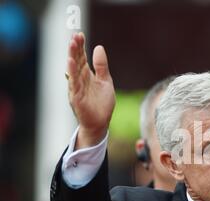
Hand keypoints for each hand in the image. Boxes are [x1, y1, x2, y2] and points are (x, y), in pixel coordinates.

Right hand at [67, 32, 114, 148]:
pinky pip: (74, 84)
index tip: (79, 34)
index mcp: (86, 75)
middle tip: (75, 36)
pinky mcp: (76, 98)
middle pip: (76, 61)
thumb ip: (102, 66)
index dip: (81, 47)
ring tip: (72, 44)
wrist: (100, 123)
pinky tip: (71, 64)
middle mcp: (79, 80)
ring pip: (73, 70)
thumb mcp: (105, 81)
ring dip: (72, 57)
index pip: (82, 58)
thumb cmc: (102, 104)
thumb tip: (99, 47)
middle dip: (75, 49)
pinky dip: (72, 74)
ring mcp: (76, 89)